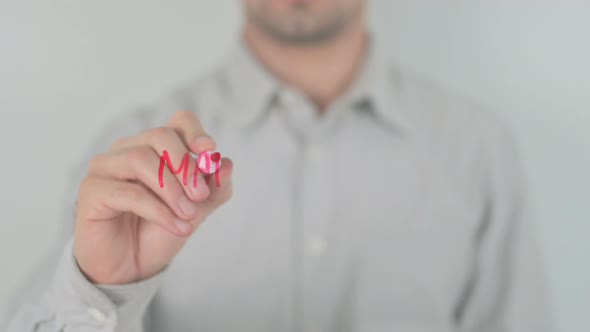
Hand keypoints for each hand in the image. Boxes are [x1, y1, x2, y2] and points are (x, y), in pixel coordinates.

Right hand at [73, 111, 232, 284]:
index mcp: (155, 148)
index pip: (177, 122)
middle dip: (186, 166)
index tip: (210, 152)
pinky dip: (159, 211)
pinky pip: (129, 193)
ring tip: (189, 215)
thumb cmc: (158, 232)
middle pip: (160, 136)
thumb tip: (225, 164)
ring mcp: (106, 167)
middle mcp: (128, 150)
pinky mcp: (91, 191)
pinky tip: (177, 227)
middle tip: (201, 196)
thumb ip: (213, 190)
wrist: (130, 268)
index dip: (195, 132)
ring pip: (141, 159)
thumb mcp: (195, 211)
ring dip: (172, 190)